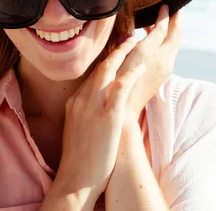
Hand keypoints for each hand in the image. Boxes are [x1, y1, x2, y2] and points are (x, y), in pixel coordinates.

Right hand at [54, 37, 146, 201]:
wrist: (76, 179)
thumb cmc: (81, 158)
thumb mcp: (78, 128)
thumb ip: (86, 112)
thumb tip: (97, 105)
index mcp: (75, 102)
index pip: (92, 73)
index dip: (107, 58)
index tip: (118, 48)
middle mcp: (82, 100)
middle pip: (100, 66)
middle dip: (116, 49)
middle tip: (129, 37)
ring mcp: (93, 107)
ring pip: (108, 70)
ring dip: (123, 53)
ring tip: (136, 41)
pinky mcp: (107, 117)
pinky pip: (119, 88)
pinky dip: (129, 74)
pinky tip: (140, 67)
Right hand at [117, 5, 181, 122]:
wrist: (125, 111)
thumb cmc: (118, 83)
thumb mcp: (125, 58)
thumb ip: (131, 43)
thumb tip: (134, 34)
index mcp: (154, 53)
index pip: (164, 28)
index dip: (164, 16)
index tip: (165, 5)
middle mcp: (164, 60)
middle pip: (175, 36)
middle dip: (176, 21)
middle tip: (175, 9)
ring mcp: (164, 69)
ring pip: (173, 45)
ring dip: (170, 32)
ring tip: (163, 22)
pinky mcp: (161, 76)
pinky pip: (168, 53)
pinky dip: (165, 42)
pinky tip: (154, 41)